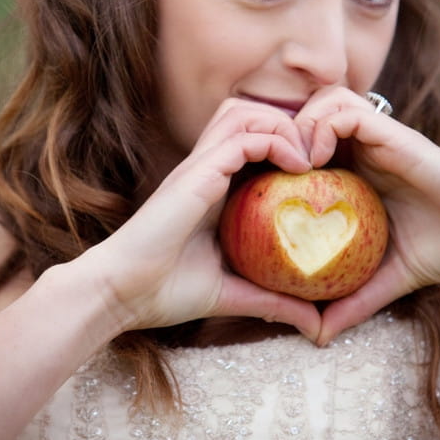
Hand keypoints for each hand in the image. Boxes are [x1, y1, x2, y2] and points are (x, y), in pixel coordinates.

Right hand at [79, 98, 320, 340]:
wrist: (121, 294)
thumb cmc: (166, 292)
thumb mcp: (235, 292)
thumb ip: (274, 300)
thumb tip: (317, 326)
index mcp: (214, 185)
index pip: (252, 138)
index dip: (287, 141)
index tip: (319, 172)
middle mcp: (207, 168)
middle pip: (248, 112)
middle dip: (287, 123)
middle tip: (315, 159)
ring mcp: (200, 166)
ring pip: (244, 113)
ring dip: (282, 126)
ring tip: (307, 160)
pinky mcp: (197, 173)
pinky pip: (242, 138)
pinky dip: (276, 142)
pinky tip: (299, 168)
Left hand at [293, 86, 439, 343]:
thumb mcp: (386, 277)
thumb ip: (353, 299)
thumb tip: (318, 336)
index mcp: (360, 168)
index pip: (308, 139)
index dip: (280, 151)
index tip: (261, 184)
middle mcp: (366, 146)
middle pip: (310, 110)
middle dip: (283, 129)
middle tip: (269, 167)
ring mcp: (380, 136)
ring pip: (325, 100)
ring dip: (300, 126)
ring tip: (292, 166)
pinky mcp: (394, 134)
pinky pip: (347, 112)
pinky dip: (322, 128)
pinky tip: (316, 162)